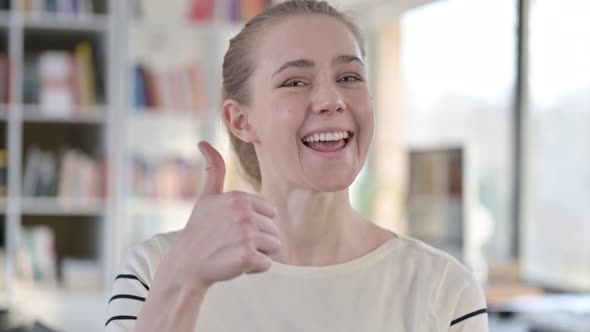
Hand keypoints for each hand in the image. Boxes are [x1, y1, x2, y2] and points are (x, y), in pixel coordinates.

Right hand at [169, 141, 281, 289]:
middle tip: (231, 243)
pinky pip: (267, 264)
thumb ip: (214, 170)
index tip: (232, 229)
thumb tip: (203, 142)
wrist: (186, 264)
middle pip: (274, 231)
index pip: (270, 213)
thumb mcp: (207, 197)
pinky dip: (254, 268)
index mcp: (239, 198)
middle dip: (257, 241)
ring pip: (274, 247)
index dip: (255, 225)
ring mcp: (246, 235)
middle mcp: (244, 213)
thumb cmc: (199, 231)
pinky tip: (235, 264)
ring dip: (258, 254)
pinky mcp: (247, 256)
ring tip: (234, 252)